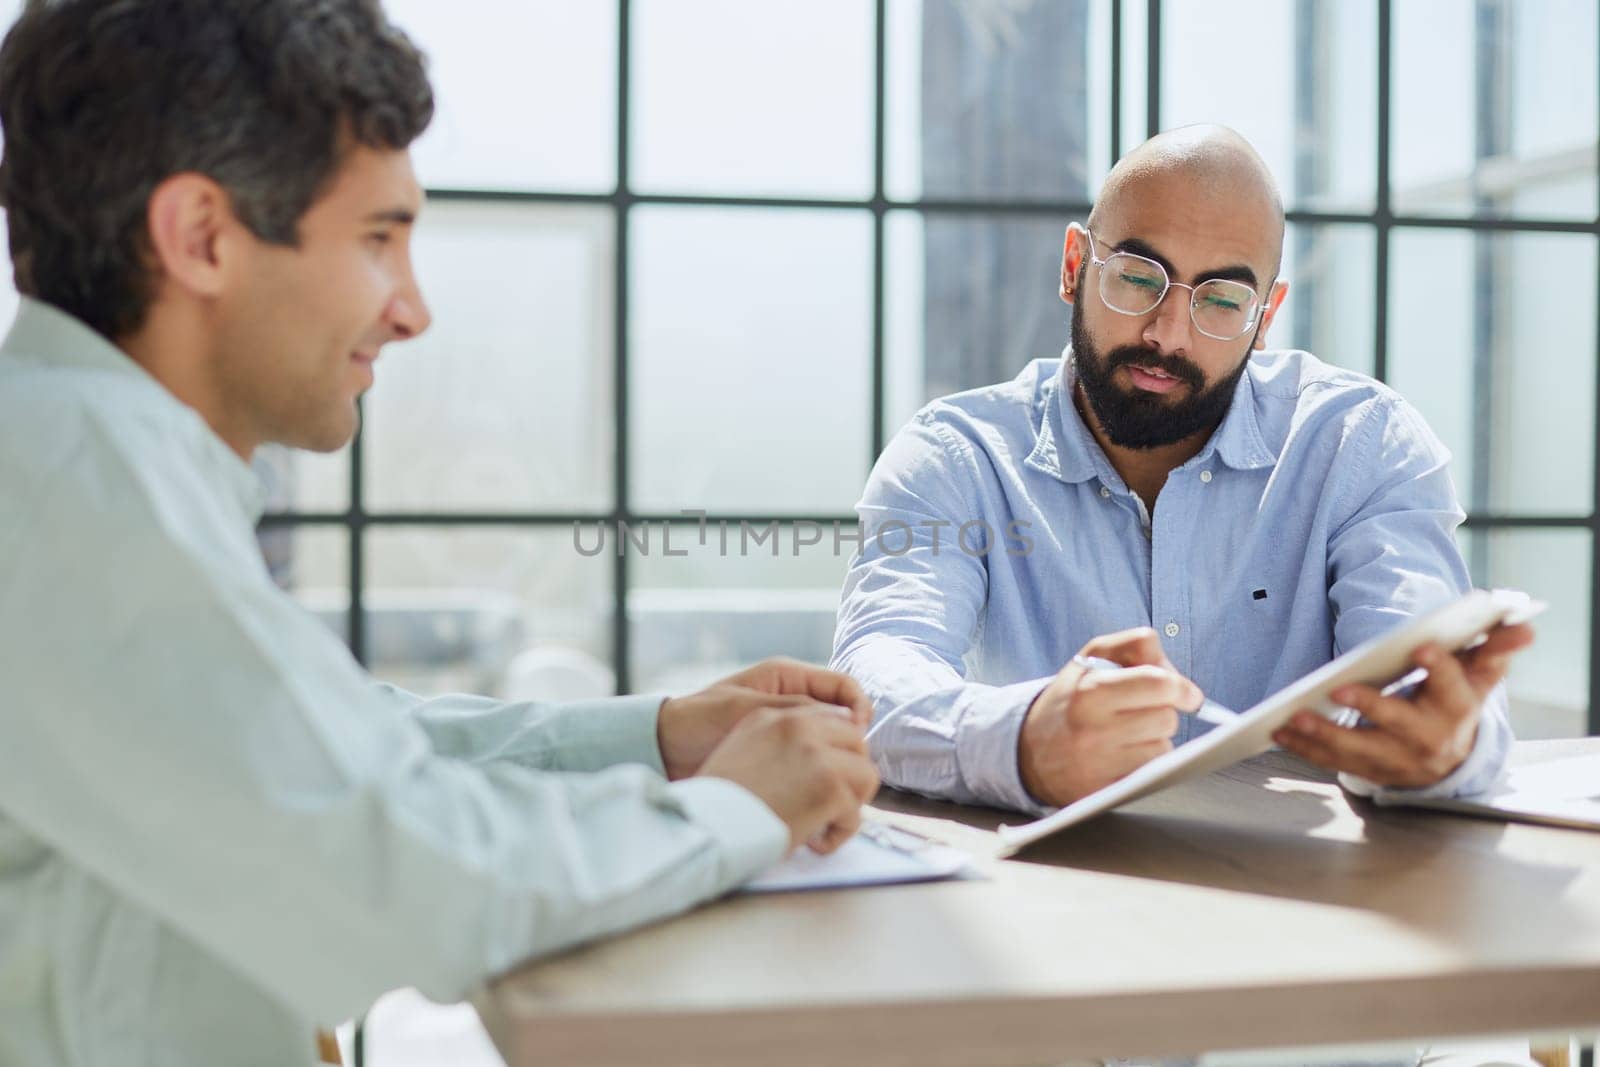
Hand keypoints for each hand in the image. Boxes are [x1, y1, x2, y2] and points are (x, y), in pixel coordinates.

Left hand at [656, 657, 872, 780]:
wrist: (665, 749)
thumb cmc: (698, 720)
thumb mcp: (745, 709)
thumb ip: (793, 710)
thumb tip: (843, 720)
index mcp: (786, 677)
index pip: (842, 685)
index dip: (858, 707)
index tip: (857, 734)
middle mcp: (793, 700)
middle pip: (842, 715)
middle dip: (851, 737)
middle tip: (850, 764)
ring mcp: (788, 728)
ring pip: (830, 740)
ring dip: (837, 757)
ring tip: (837, 780)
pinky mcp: (780, 754)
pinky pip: (812, 758)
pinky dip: (820, 771)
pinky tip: (818, 788)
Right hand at [697, 705, 880, 853]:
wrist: (707, 825)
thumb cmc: (719, 800)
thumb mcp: (742, 748)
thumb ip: (777, 740)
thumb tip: (815, 755)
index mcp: (775, 716)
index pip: (830, 717)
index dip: (839, 748)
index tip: (835, 773)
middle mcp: (799, 727)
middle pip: (856, 741)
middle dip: (851, 773)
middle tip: (832, 802)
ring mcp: (819, 756)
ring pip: (865, 774)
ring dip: (850, 803)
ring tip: (825, 823)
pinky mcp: (830, 788)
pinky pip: (855, 812)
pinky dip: (840, 833)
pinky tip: (815, 842)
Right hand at [1018, 627, 1204, 806]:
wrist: (1027, 750)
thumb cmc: (1070, 700)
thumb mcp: (1092, 658)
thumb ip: (1135, 645)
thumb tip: (1178, 678)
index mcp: (1091, 690)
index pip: (1160, 685)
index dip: (1182, 688)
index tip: (1187, 695)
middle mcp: (1093, 729)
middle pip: (1167, 719)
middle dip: (1162, 713)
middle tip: (1141, 713)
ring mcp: (1098, 765)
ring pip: (1163, 750)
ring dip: (1155, 742)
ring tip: (1128, 735)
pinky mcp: (1104, 791)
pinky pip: (1150, 776)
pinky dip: (1144, 765)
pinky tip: (1123, 757)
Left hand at [1272, 622, 1534, 787]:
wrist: (1450, 758)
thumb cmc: (1457, 701)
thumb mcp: (1479, 676)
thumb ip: (1494, 648)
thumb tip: (1524, 624)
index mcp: (1458, 709)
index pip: (1452, 687)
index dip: (1439, 668)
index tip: (1422, 648)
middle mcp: (1428, 739)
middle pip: (1398, 724)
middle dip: (1370, 707)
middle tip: (1340, 688)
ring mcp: (1396, 760)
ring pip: (1358, 750)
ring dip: (1324, 734)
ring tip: (1294, 717)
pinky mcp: (1369, 771)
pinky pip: (1333, 762)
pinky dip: (1306, 749)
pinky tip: (1280, 731)